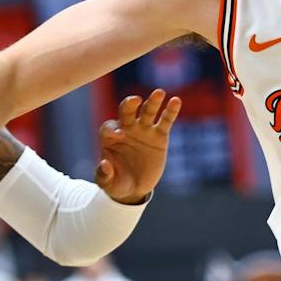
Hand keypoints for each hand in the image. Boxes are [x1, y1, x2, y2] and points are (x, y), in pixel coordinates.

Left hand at [95, 90, 180, 204]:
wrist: (136, 188)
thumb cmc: (118, 183)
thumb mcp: (109, 183)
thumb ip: (104, 175)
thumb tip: (104, 164)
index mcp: (110, 138)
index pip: (109, 127)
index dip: (113, 129)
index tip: (120, 135)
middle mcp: (126, 129)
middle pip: (126, 111)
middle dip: (129, 104)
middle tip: (135, 101)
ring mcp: (144, 130)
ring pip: (147, 111)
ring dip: (152, 101)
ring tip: (159, 93)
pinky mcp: (159, 135)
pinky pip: (165, 120)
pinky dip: (170, 111)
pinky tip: (176, 101)